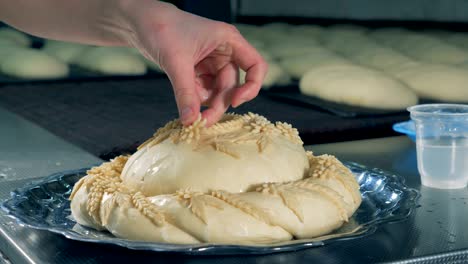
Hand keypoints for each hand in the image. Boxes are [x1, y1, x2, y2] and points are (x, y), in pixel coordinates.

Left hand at [122, 2, 267, 125]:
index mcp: (229, 41)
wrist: (139, 22)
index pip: (255, 66)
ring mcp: (212, 62)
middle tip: (202, 122)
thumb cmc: (161, 28)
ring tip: (187, 108)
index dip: (251, 87)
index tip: (235, 102)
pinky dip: (195, 98)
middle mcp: (224, 52)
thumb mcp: (175, 62)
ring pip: (217, 92)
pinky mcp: (199, 70)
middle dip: (218, 104)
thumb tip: (190, 120)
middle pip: (232, 86)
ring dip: (204, 103)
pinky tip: (183, 98)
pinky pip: (204, 91)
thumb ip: (185, 93)